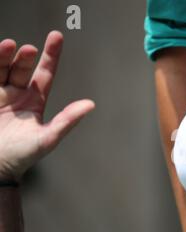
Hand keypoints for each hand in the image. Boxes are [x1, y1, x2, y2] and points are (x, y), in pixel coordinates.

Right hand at [0, 31, 94, 181]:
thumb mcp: (47, 138)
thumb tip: (91, 104)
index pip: (45, 72)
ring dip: (3, 57)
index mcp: (35, 100)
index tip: (56, 35)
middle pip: (20, 67)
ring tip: (8, 46)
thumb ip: (67, 121)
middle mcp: (16, 94)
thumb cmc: (23, 156)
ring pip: (0, 68)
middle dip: (22, 56)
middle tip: (27, 49)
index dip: (51, 54)